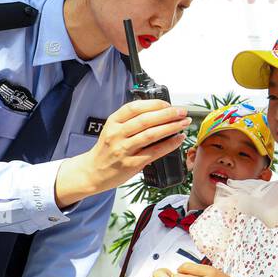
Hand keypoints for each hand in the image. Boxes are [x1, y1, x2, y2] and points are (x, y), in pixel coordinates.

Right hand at [56, 99, 190, 205]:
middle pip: (146, 120)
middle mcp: (117, 134)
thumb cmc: (107, 149)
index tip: (168, 104)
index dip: (154, 104)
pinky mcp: (131, 164)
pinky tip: (179, 139)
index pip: (135, 108)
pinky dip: (169, 144)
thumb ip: (130, 121)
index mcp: (113, 122)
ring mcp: (123, 149)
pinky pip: (154, 152)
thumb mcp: (113, 129)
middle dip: (168, 114)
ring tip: (184, 123)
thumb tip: (158, 112)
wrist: (93, 172)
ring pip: (151, 135)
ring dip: (172, 127)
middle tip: (182, 111)